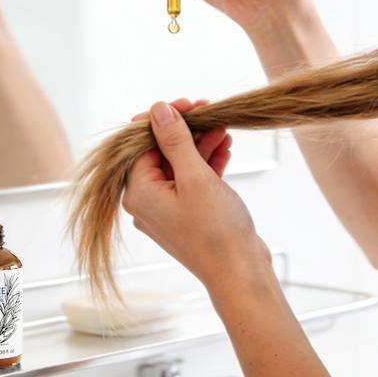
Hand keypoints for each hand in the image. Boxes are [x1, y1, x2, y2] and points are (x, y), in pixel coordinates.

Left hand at [122, 100, 271, 285]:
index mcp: (138, 192)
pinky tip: (226, 147)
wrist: (240, 274)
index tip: (188, 103)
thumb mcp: (195, 177)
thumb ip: (176, 141)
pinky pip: (193, 181)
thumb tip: (158, 109)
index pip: (141, 144)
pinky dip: (207, 164)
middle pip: (160, 153)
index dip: (164, 120)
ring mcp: (168, 209)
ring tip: (224, 127)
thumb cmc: (215, 230)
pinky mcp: (189, 214)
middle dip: (186, 130)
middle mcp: (147, 201)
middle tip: (209, 110)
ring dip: (200, 144)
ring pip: (180, 165)